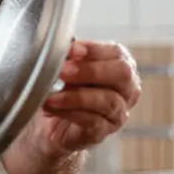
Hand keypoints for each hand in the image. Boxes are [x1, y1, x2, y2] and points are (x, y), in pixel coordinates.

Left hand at [36, 39, 141, 155]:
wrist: (48, 123)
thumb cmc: (61, 88)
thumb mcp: (64, 66)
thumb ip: (68, 55)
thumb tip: (64, 42)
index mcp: (118, 65)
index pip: (116, 53)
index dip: (94, 50)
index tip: (72, 49)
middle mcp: (126, 88)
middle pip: (122, 74)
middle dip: (91, 71)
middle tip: (63, 71)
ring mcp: (118, 112)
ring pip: (108, 101)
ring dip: (76, 96)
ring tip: (51, 95)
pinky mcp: (103, 131)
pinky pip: (94, 121)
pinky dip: (70, 112)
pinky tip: (52, 107)